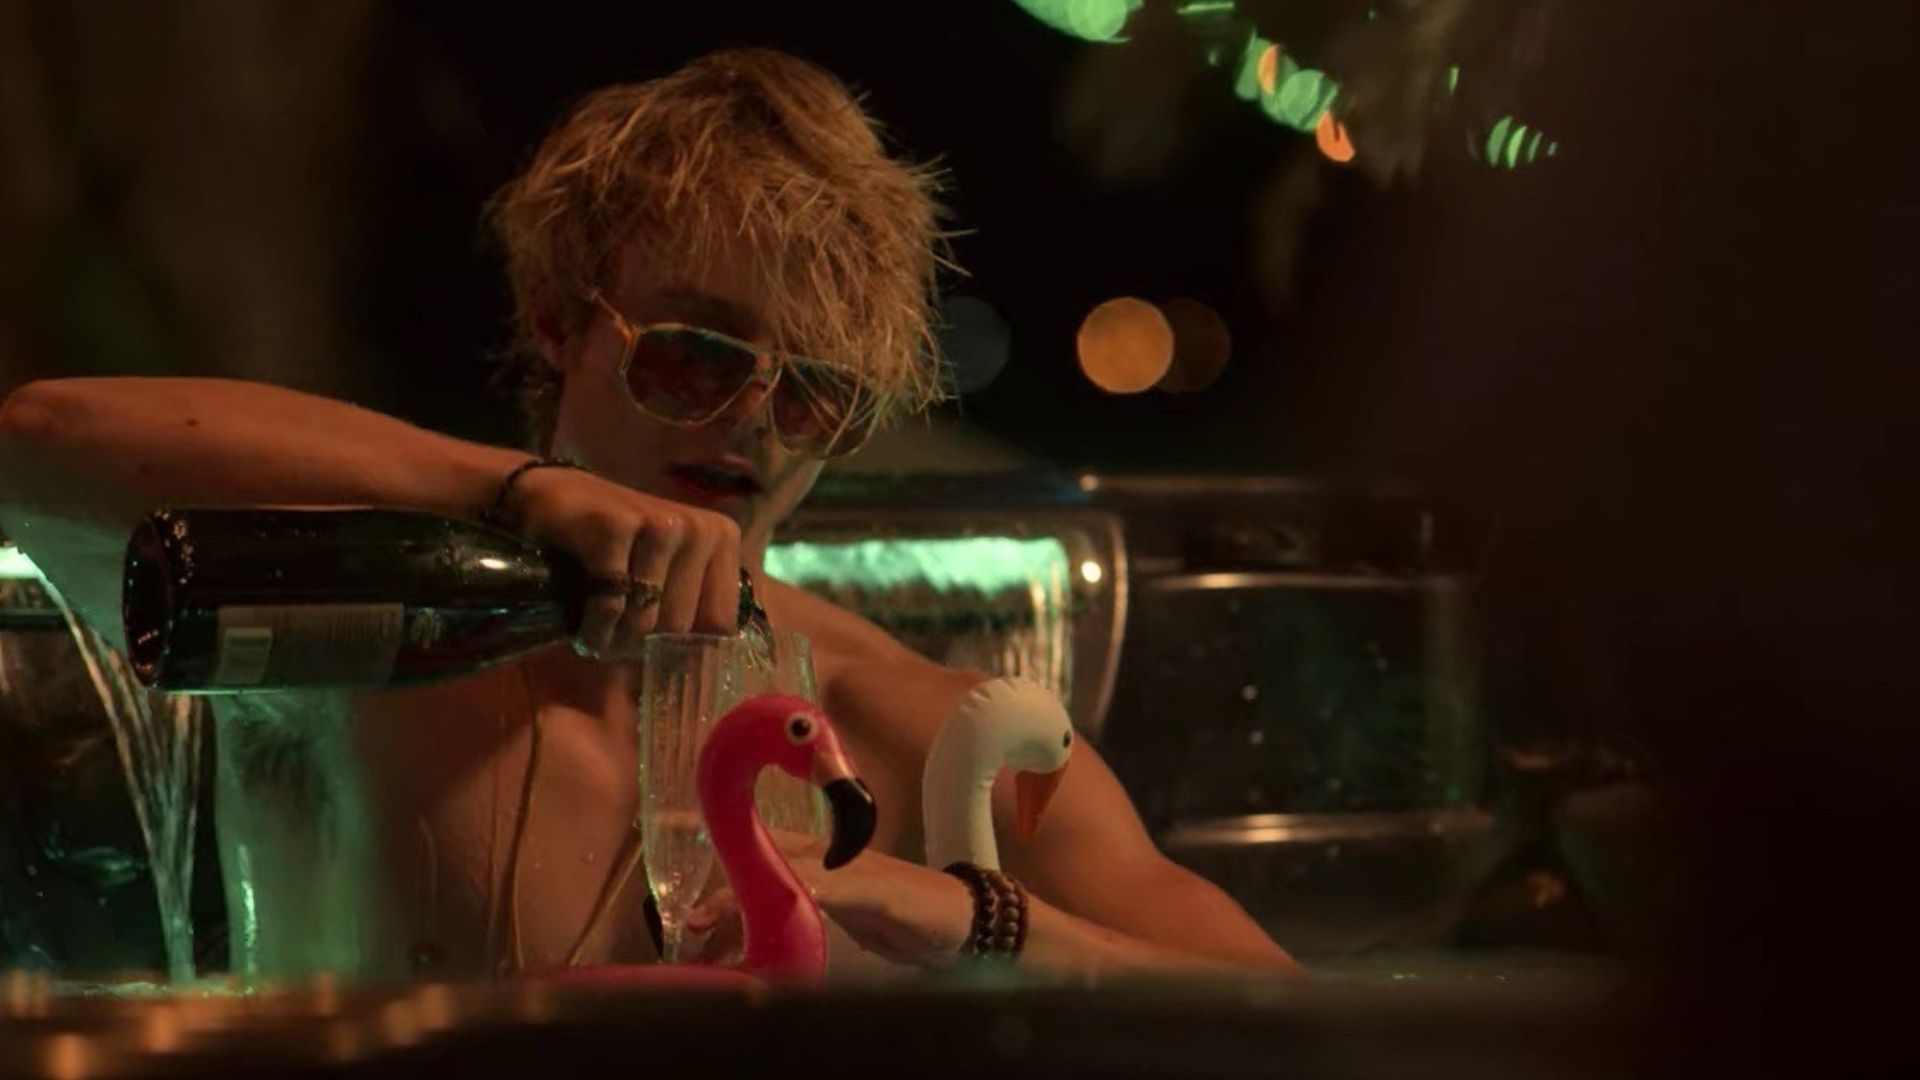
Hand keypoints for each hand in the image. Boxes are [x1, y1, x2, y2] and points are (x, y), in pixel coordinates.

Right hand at [503, 465, 741, 654]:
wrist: (552, 498)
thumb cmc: (615, 545)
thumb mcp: (666, 570)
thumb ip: (691, 606)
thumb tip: (705, 675)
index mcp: (721, 537)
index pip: (720, 622)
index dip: (687, 652)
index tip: (658, 662)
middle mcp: (698, 527)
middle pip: (680, 627)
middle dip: (643, 649)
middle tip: (616, 647)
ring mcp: (659, 524)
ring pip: (646, 623)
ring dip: (616, 643)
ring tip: (600, 637)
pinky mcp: (615, 529)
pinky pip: (611, 607)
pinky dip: (594, 629)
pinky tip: (584, 629)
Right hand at [687, 830, 975, 969]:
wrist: (961, 927)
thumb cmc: (922, 900)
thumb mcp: (875, 892)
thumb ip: (828, 886)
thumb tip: (777, 885)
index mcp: (816, 852)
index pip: (754, 845)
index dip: (715, 848)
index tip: (675, 860)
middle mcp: (810, 868)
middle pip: (746, 875)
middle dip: (711, 894)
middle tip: (682, 926)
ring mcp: (816, 894)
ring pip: (758, 904)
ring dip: (730, 924)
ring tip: (701, 952)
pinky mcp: (825, 921)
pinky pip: (776, 926)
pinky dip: (753, 940)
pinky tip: (738, 961)